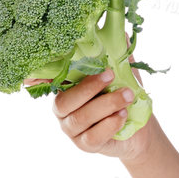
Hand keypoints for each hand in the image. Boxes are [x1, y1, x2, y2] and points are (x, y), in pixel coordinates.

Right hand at [24, 64, 152, 162]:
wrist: (141, 131)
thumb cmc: (125, 97)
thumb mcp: (123, 73)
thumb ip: (117, 55)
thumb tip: (120, 32)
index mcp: (66, 88)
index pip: (47, 81)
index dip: (39, 77)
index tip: (37, 71)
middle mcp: (64, 109)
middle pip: (65, 101)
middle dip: (89, 87)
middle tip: (111, 74)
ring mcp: (72, 129)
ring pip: (81, 118)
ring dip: (106, 104)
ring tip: (128, 96)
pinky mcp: (85, 145)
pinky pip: (92, 136)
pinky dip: (109, 124)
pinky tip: (123, 115)